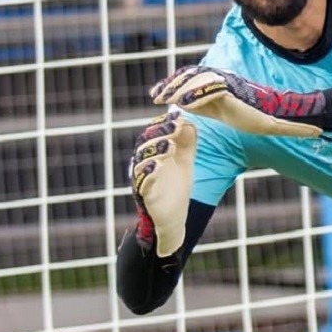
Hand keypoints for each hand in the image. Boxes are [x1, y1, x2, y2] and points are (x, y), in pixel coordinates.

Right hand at [129, 110, 196, 257]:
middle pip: (145, 144)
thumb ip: (187, 142)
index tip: (178, 116)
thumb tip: (189, 121)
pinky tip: (158, 165)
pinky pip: (143, 182)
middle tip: (174, 124)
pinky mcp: (145, 194)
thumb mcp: (185, 161)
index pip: (154, 134)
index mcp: (154, 153)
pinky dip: (149, 172)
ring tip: (170, 144)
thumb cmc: (177, 186)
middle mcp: (144, 164)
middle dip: (160, 133)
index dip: (164, 124)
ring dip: (155, 150)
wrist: (175, 215)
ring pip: (141, 161)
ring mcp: (142, 178)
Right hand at [152, 66, 323, 138]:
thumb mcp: (276, 125)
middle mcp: (219, 82)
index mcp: (235, 91)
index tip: (187, 102)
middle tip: (167, 100)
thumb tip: (320, 130)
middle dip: (183, 88)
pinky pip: (180, 83)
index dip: (205, 92)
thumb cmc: (260, 118)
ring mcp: (206, 81)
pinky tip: (155, 96)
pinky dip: (168, 87)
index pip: (218, 87)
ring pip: (187, 80)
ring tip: (158, 98)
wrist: (247, 107)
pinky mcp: (197, 86)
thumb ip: (295, 128)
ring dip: (172, 87)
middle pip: (199, 81)